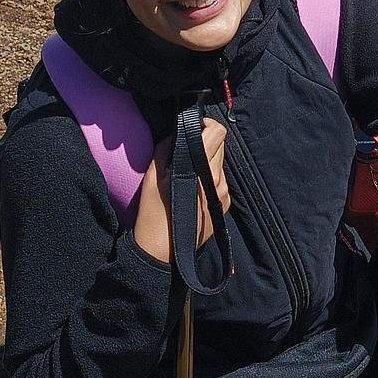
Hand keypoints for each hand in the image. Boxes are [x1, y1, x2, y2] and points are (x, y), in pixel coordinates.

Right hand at [132, 117, 230, 263]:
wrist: (162, 252)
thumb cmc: (153, 213)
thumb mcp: (152, 176)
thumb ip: (166, 148)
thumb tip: (178, 130)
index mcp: (201, 169)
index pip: (217, 132)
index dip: (205, 124)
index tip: (192, 128)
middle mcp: (218, 180)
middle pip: (221, 145)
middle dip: (205, 142)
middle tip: (185, 150)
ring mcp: (224, 194)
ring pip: (221, 163)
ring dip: (207, 161)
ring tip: (187, 173)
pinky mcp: (225, 205)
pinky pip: (221, 181)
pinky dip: (210, 178)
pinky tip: (193, 190)